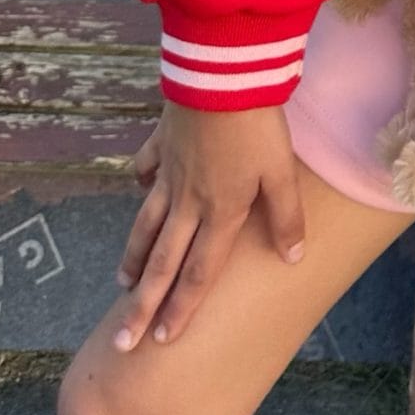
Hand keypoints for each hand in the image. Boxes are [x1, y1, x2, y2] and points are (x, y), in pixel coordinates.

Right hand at [111, 102, 307, 349]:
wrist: (221, 73)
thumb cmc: (257, 125)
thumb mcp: (281, 172)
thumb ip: (286, 217)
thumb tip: (293, 259)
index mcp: (220, 213)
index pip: (199, 274)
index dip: (182, 308)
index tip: (163, 341)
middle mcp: (188, 201)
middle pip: (163, 262)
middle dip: (142, 305)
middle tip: (124, 340)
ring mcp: (169, 172)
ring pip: (146, 223)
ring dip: (134, 255)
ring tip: (121, 282)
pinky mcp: (161, 142)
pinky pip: (146, 168)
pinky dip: (140, 181)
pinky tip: (137, 188)